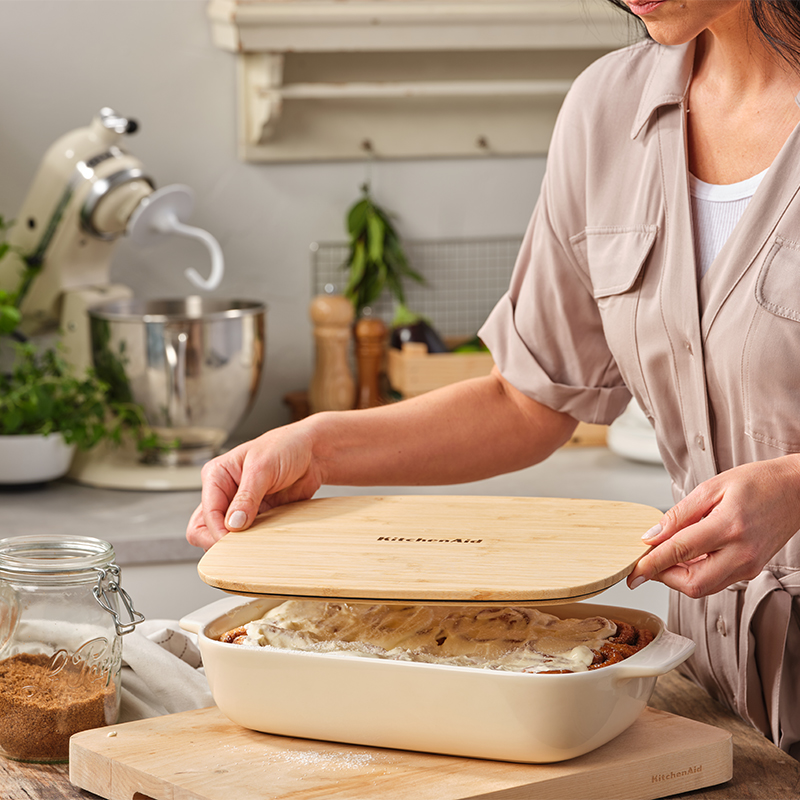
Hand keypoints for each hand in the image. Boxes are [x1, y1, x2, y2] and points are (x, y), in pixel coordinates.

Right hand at [186, 422, 323, 549]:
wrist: (313, 453)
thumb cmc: (286, 446)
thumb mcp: (263, 467)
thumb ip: (247, 497)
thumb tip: (233, 524)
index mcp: (217, 475)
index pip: (207, 512)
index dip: (218, 531)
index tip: (233, 543)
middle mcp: (224, 492)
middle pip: (205, 528)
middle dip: (218, 542)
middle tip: (238, 549)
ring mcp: (240, 507)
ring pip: (225, 536)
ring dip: (237, 544)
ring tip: (255, 543)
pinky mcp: (256, 516)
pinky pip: (249, 537)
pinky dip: (255, 543)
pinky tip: (266, 541)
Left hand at [627, 456, 799, 597]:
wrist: (796, 490)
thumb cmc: (756, 483)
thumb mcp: (711, 488)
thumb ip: (679, 514)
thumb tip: (651, 536)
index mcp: (728, 526)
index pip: (680, 552)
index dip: (651, 564)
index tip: (632, 572)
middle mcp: (741, 553)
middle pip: (693, 583)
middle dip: (663, 577)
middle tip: (647, 563)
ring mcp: (749, 565)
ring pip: (704, 587)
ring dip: (678, 577)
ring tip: (667, 555)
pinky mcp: (751, 570)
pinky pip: (716, 581)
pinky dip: (695, 573)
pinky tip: (687, 556)